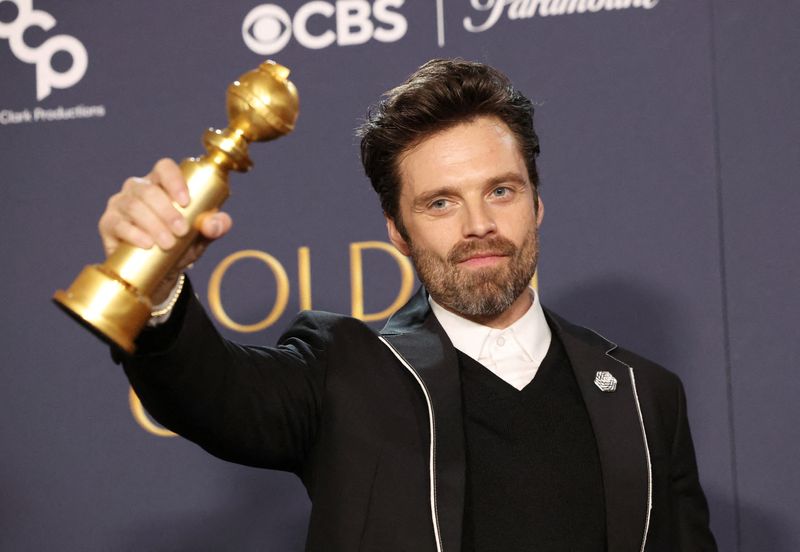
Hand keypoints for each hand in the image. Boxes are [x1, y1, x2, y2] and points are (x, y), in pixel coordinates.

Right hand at [98, 158, 232, 302]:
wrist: (160, 271)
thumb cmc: (182, 243)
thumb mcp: (202, 235)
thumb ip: (215, 226)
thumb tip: (214, 223)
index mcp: (162, 183)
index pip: (165, 168)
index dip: (174, 180)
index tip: (186, 202)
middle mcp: (138, 188)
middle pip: (148, 190)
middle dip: (167, 211)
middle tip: (182, 231)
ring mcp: (120, 204)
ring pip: (133, 206)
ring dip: (152, 224)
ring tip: (168, 243)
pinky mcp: (108, 224)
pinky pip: (117, 224)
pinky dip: (133, 233)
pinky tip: (147, 244)